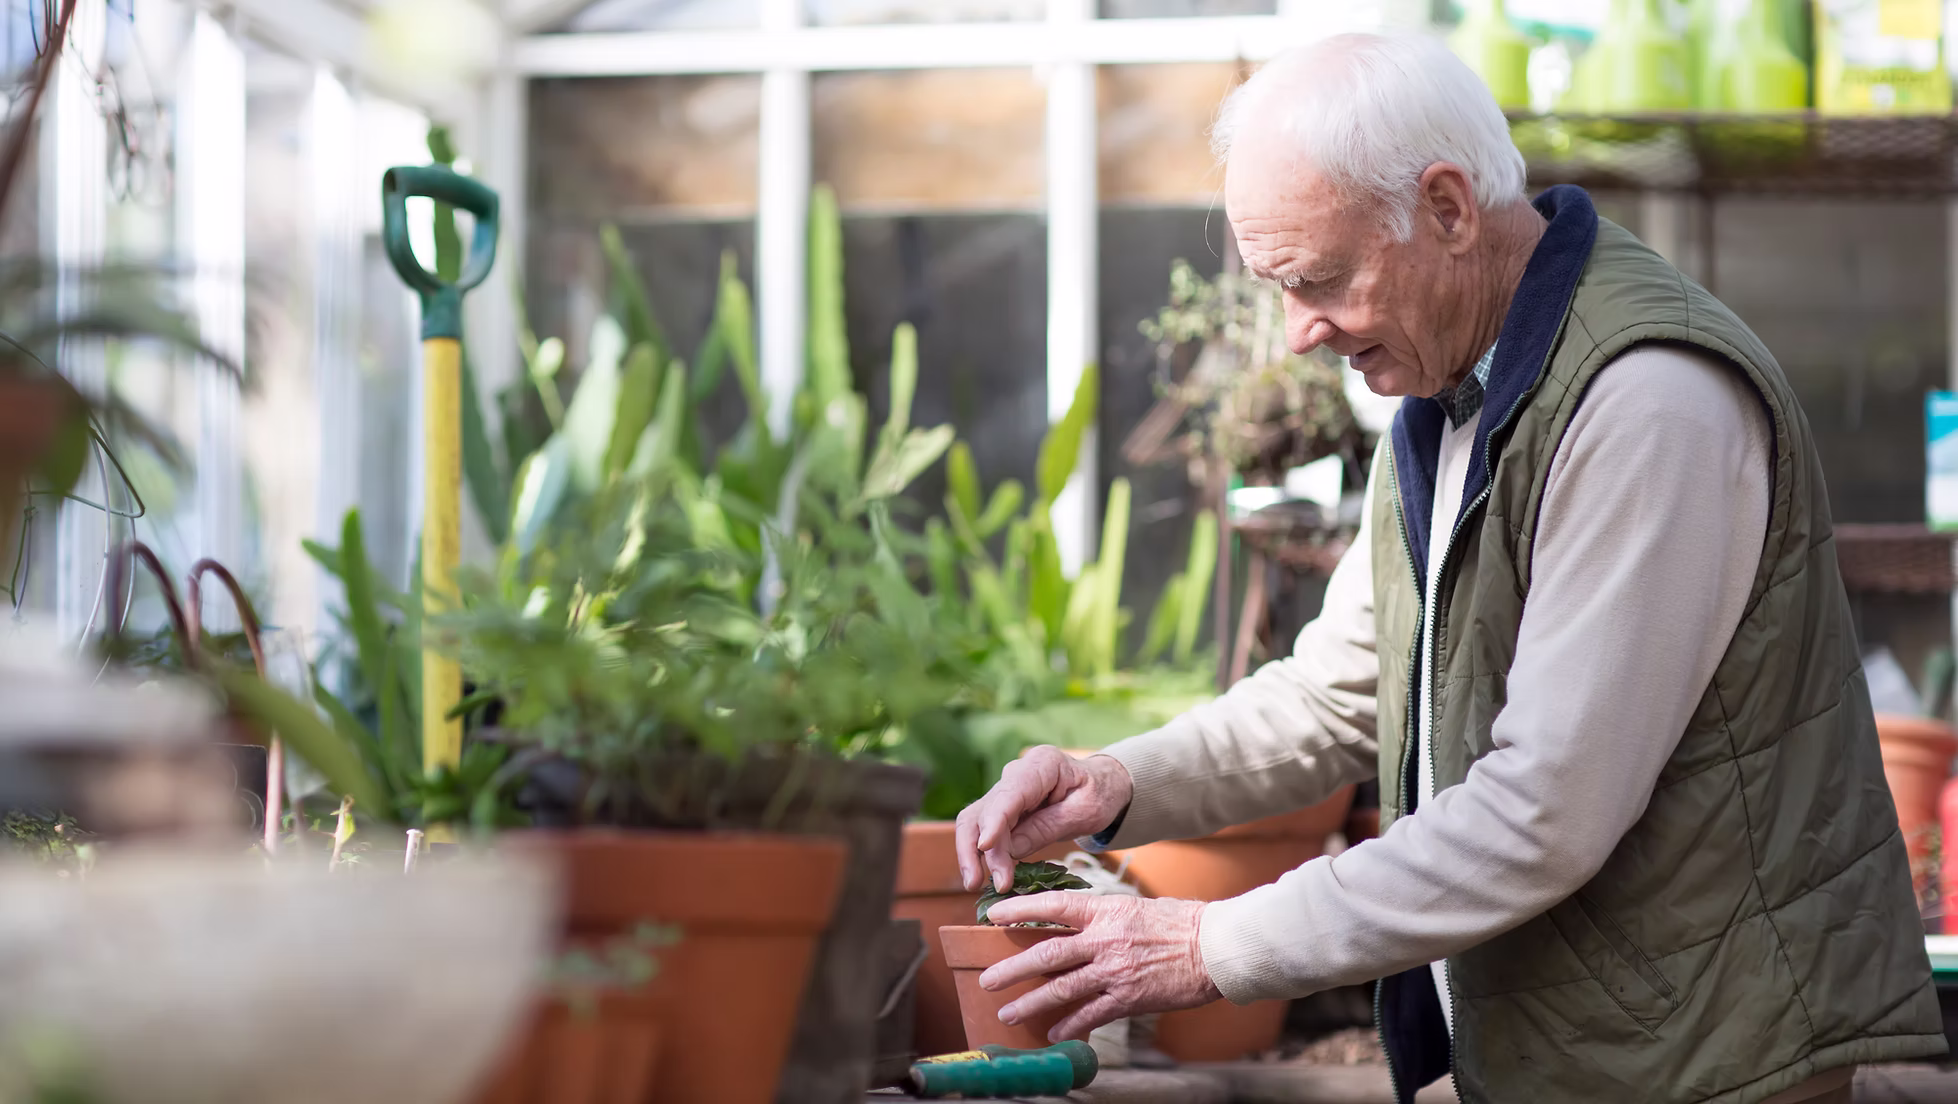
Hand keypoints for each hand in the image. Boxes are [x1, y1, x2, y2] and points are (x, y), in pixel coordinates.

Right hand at [955, 746, 1132, 892]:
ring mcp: (1005, 791)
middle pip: (983, 810)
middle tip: (979, 882)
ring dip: (970, 853)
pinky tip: (984, 876)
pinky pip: (983, 830)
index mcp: (1042, 764)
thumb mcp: (1085, 813)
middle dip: (976, 847)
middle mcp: (1015, 774)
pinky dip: (980, 853)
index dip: (994, 821)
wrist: (1102, 785)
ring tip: (975, 884)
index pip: (1009, 794)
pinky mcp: (1002, 809)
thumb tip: (1009, 851)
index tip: (985, 847)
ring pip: (974, 821)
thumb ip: (1047, 828)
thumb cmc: (1099, 795)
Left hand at [979, 892, 1221, 1041]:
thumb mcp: (1136, 907)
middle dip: (1012, 969)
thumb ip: (1103, 917)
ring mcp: (1115, 970)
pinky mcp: (1129, 997)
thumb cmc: (1180, 922)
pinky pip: (1091, 1014)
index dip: (1019, 910)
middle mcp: (1105, 939)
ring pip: (1061, 989)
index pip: (1053, 906)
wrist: (1215, 946)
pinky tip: (1053, 1031)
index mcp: (1106, 910)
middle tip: (987, 980)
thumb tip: (1074, 925)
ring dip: (1031, 1003)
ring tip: (1008, 1013)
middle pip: (1047, 954)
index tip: (991, 916)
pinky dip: (1069, 1024)